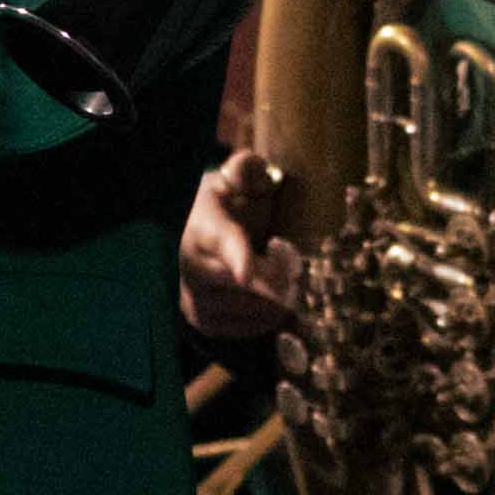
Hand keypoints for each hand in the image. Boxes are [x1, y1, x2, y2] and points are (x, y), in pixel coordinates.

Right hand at [178, 148, 300, 340]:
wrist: (198, 230)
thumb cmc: (227, 202)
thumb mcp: (236, 178)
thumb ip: (246, 169)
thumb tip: (251, 166)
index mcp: (202, 225)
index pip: (222, 241)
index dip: (236, 257)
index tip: (247, 273)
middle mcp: (190, 264)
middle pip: (244, 283)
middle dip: (281, 281)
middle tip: (305, 276)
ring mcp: (192, 296)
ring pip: (247, 308)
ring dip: (277, 301)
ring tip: (293, 286)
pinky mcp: (202, 320)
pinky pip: (243, 328)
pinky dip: (266, 320)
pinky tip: (277, 306)